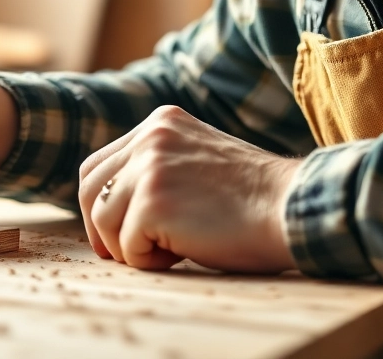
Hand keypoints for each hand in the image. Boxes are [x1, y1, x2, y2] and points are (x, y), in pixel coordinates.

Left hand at [78, 106, 299, 271]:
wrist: (293, 209)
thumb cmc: (254, 201)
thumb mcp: (197, 162)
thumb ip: (158, 167)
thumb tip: (112, 202)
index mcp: (160, 122)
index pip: (99, 164)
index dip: (100, 204)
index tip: (119, 231)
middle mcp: (150, 136)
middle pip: (89, 189)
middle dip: (101, 229)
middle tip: (131, 252)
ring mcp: (149, 166)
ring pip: (102, 220)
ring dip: (131, 247)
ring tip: (174, 248)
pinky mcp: (152, 201)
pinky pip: (126, 247)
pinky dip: (149, 261)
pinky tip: (184, 252)